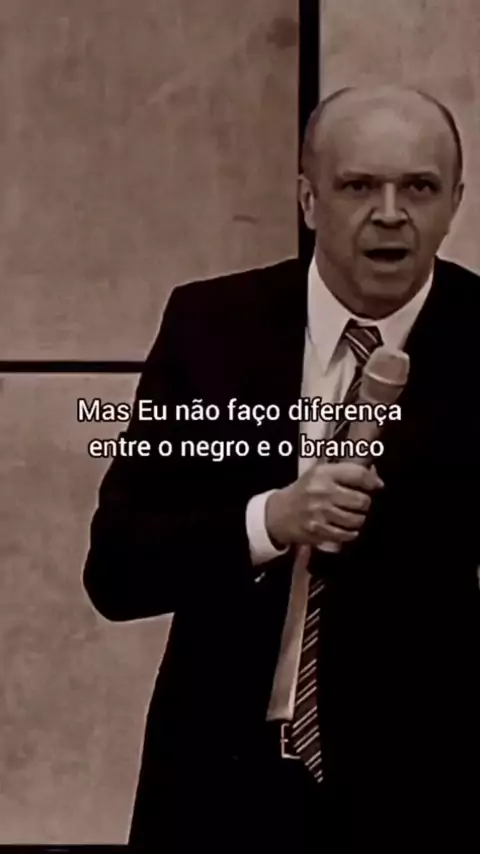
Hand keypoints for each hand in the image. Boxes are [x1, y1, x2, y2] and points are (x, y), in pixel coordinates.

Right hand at [265, 461, 383, 548]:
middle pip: (362, 500)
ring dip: (359, 519)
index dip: (373, 481)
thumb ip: (346, 472)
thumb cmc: (305, 491)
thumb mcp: (320, 474)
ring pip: (357, 520)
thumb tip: (376, 477)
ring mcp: (320, 513)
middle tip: (360, 504)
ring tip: (353, 516)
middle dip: (365, 504)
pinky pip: (346, 534)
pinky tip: (347, 528)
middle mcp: (322, 491)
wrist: (280, 514)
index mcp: (323, 473)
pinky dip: (350, 533)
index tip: (377, 486)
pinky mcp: (318, 531)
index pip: (358, 474)